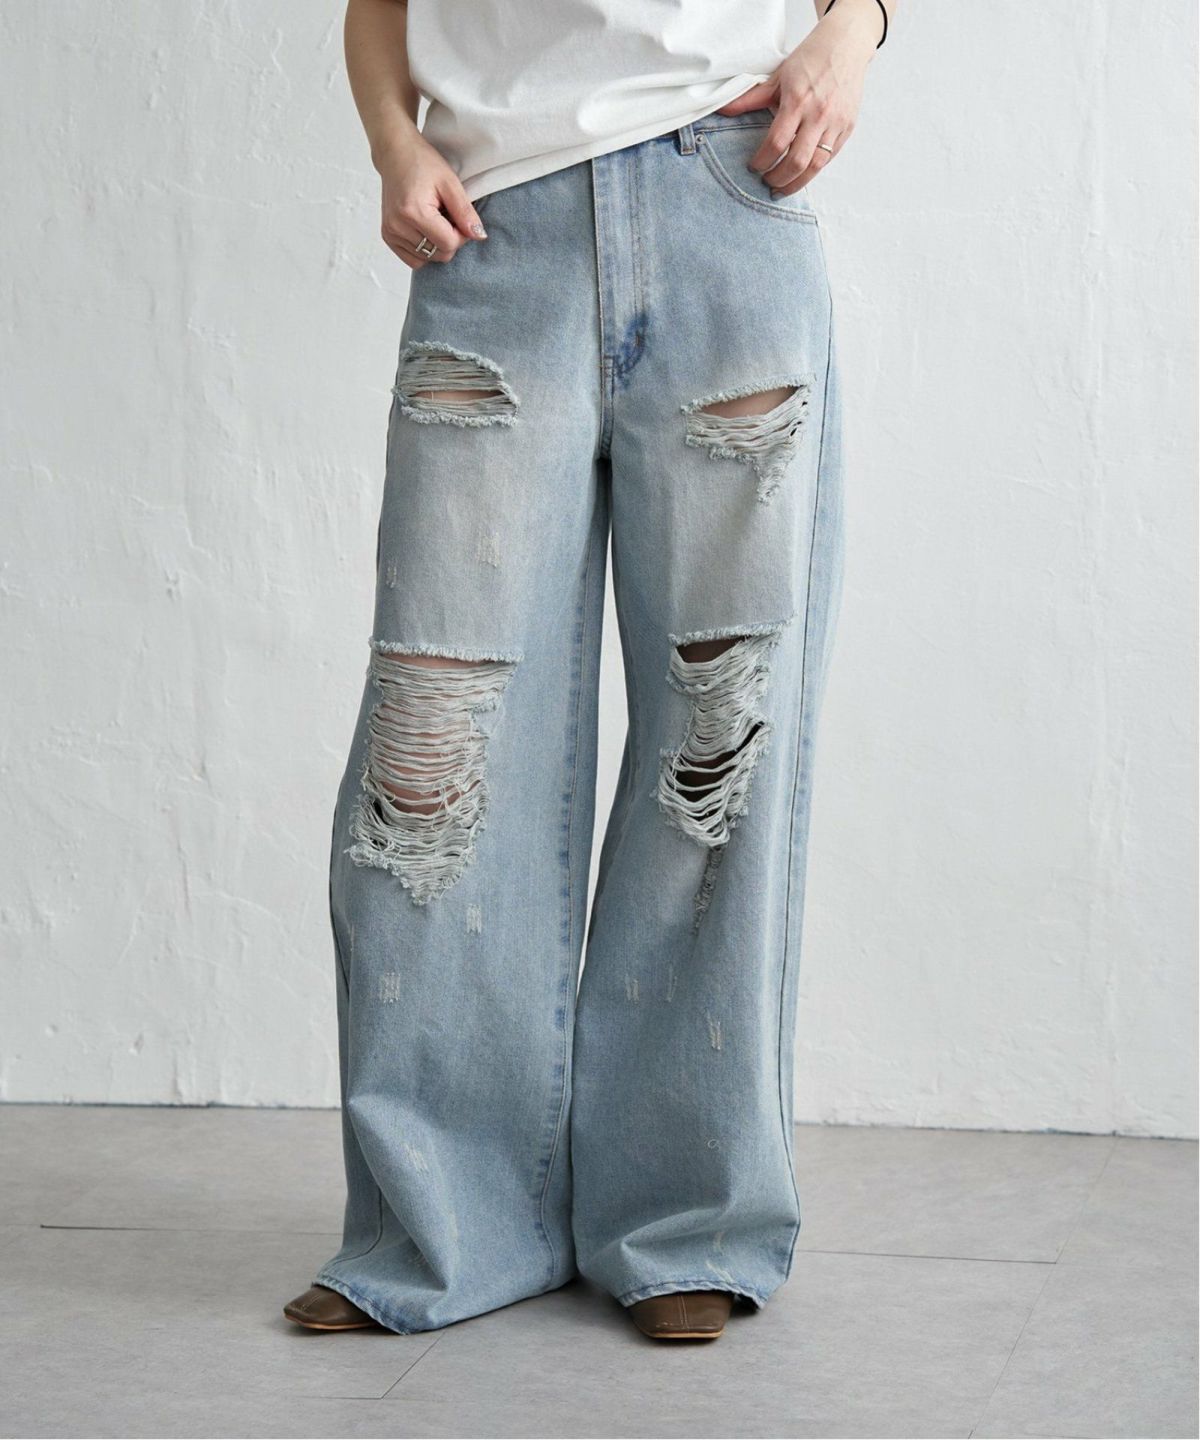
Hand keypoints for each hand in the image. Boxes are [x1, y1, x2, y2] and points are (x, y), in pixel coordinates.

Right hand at [375, 130, 486, 269]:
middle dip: (450, 240)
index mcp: (413, 212)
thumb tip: (479, 236)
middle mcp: (397, 226)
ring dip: (437, 244)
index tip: (459, 218)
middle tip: (447, 217)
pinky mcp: (388, 237)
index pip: (448, 244)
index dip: (461, 235)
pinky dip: (424, 250)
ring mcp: (390, 233)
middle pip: (439, 254)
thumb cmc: (422, 163)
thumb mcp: (450, 183)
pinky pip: (414, 260)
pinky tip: (425, 230)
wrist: (395, 154)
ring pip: (428, 259)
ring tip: (434, 219)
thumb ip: (465, 213)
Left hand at [716, 0, 878, 195]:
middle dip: (777, 178)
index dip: (762, 161)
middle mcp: (819, 114)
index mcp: (798, 101)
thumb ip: (750, 98)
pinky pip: (829, 158)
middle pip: (797, 161)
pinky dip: (812, 171)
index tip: (753, 167)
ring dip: (796, 184)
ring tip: (781, 190)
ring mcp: (836, 122)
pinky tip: (800, 174)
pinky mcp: (847, 128)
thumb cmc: (809, 59)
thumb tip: (722, 110)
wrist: (845, 45)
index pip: (777, 143)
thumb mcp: (778, 76)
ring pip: (816, 166)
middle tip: (765, 182)